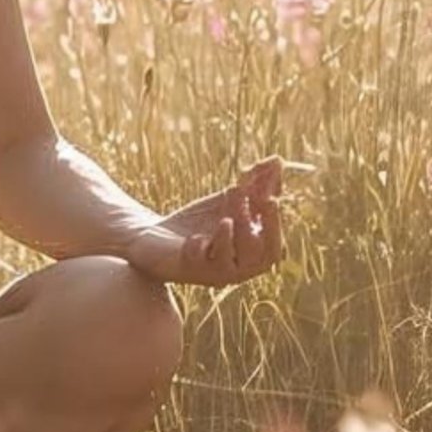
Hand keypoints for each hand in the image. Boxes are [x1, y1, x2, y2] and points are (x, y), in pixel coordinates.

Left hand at [120, 156, 285, 288]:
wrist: (154, 237)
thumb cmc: (197, 222)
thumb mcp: (225, 201)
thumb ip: (252, 184)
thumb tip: (277, 160)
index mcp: (249, 255)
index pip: (272, 247)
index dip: (274, 223)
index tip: (272, 197)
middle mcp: (235, 269)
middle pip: (255, 255)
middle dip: (254, 224)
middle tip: (252, 196)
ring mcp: (211, 271)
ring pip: (228, 261)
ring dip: (228, 234)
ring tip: (225, 214)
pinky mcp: (186, 268)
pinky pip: (196, 264)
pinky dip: (198, 249)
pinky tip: (196, 238)